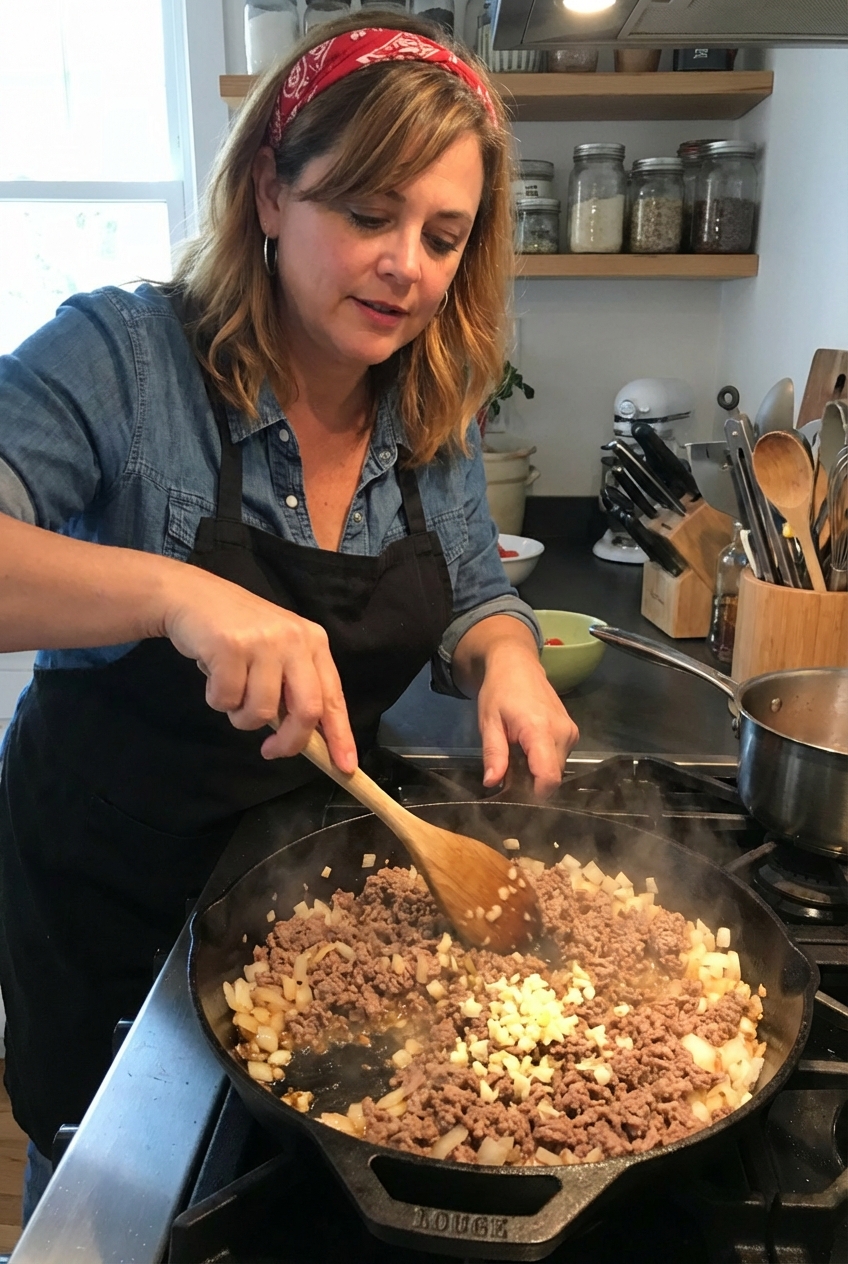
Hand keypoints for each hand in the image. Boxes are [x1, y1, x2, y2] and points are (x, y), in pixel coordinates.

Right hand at [162, 566, 356, 771]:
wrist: (192, 596)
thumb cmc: (237, 631)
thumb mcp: (277, 651)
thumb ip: (293, 686)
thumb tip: (306, 738)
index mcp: (313, 642)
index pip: (333, 697)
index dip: (340, 736)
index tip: (345, 767)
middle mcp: (295, 640)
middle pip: (307, 710)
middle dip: (289, 742)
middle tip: (269, 751)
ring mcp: (263, 642)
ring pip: (261, 712)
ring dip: (241, 717)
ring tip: (231, 691)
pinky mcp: (230, 646)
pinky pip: (227, 700)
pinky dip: (216, 699)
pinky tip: (213, 676)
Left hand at [477, 643, 577, 797]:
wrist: (518, 665)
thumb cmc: (499, 691)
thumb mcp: (488, 723)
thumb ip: (493, 754)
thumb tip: (492, 783)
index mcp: (540, 730)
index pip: (549, 776)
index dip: (535, 795)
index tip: (516, 797)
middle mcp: (562, 733)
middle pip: (553, 776)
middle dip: (532, 784)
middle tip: (509, 776)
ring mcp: (571, 732)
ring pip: (557, 769)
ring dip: (538, 772)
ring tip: (516, 759)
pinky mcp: (573, 732)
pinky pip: (560, 758)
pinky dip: (545, 761)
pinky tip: (528, 752)